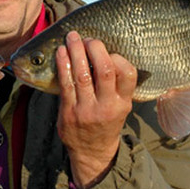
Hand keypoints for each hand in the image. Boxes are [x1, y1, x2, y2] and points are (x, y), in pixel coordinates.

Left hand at [56, 31, 136, 188]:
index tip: (110, 51)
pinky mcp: (68, 112)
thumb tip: (107, 51)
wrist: (91, 151)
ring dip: (76, 51)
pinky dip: (63, 64)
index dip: (118, 58)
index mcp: (123, 103)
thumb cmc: (107, 121)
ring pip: (82, 74)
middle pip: (105, 71)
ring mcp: (86, 110)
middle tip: (89, 38)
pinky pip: (65, 83)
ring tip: (72, 37)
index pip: (128, 74)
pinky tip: (61, 52)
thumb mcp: (121, 106)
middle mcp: (107, 106)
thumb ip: (118, 85)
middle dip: (96, 49)